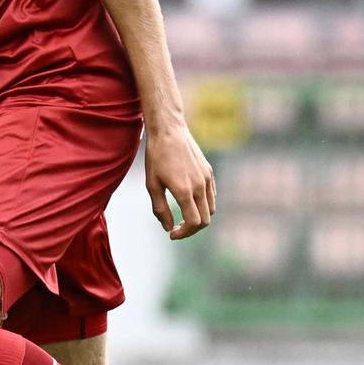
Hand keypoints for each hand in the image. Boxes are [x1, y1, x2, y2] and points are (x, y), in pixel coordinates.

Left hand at [144, 123, 214, 239]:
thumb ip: (160, 209)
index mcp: (184, 190)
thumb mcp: (152, 185)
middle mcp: (200, 186)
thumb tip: (168, 227)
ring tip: (183, 217)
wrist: (169, 131)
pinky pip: (211, 196)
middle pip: (205, 220)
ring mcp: (207, 178)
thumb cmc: (156, 157)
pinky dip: (204, 205)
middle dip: (191, 229)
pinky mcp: (209, 172)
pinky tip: (190, 203)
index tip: (171, 234)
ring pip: (211, 209)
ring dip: (199, 218)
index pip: (193, 222)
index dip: (183, 233)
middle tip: (176, 229)